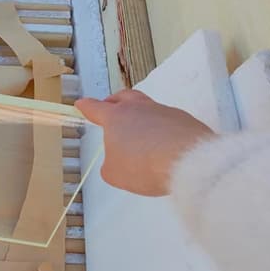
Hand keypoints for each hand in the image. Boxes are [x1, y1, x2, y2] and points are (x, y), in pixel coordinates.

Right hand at [75, 89, 215, 195]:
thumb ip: (110, 164)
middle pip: (123, 97)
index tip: (81, 104)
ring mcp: (164, 112)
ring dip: (140, 116)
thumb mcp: (114, 173)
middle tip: (109, 108)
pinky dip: (160, 129)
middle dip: (113, 101)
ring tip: (139, 134)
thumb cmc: (143, 166)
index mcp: (116, 117)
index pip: (96, 108)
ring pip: (147, 107)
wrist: (188, 162)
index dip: (86, 107)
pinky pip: (166, 121)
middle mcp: (139, 108)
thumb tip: (119, 159)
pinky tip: (162, 145)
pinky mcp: (184, 120)